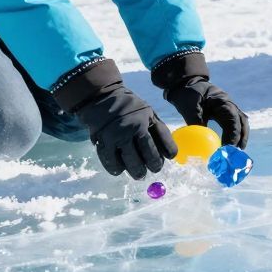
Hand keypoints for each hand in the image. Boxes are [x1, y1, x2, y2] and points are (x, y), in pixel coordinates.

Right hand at [53, 58, 176, 179]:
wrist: (101, 96)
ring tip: (140, 175)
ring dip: (136, 170)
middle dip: (154, 164)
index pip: (163, 138)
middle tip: (155, 170)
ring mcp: (118, 135)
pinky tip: (120, 171)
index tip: (170, 158)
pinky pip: (111, 160)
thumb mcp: (147, 112)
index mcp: (148, 118)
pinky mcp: (103, 141)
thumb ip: (156, 128)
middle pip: (148, 152)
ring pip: (131, 159)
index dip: (169, 150)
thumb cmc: (129, 108)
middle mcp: (134, 127)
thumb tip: (168, 151)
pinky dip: (116, 168)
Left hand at [151, 50, 248, 147]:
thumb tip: (201, 139)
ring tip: (235, 151)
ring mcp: (226, 107)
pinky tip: (228, 144)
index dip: (234, 134)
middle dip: (241, 137)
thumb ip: (196, 121)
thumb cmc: (186, 94)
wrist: (184, 83)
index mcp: (223, 101)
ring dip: (240, 136)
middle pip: (241, 121)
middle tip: (237, 152)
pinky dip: (232, 134)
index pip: (233, 119)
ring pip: (239, 123)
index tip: (229, 147)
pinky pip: (231, 124)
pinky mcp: (222, 112)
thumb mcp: (189, 107)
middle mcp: (228, 104)